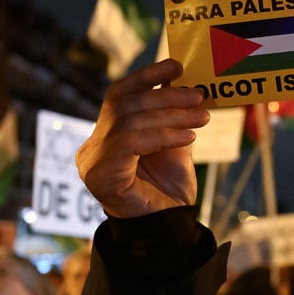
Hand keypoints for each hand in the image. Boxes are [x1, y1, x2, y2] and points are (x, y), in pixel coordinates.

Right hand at [76, 60, 209, 217]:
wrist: (169, 229)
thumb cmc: (168, 189)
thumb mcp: (172, 143)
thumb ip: (170, 115)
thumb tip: (180, 78)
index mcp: (105, 136)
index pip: (119, 95)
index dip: (146, 76)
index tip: (177, 66)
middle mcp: (91, 147)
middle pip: (125, 105)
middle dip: (166, 96)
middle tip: (199, 95)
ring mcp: (92, 161)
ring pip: (130, 122)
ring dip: (171, 116)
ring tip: (202, 117)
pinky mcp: (101, 175)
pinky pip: (132, 143)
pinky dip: (163, 136)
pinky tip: (188, 138)